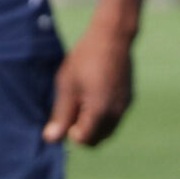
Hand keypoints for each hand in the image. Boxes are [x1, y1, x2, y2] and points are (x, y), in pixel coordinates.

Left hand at [45, 26, 132, 146]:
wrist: (112, 38)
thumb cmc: (84, 60)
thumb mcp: (66, 87)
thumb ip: (61, 115)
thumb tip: (51, 139)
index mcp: (100, 112)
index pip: (83, 140)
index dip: (69, 131)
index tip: (64, 112)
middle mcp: (117, 114)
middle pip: (96, 139)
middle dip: (81, 131)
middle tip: (71, 107)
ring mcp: (125, 107)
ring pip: (106, 130)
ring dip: (92, 124)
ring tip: (80, 99)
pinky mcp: (128, 99)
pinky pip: (114, 118)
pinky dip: (102, 115)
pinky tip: (92, 93)